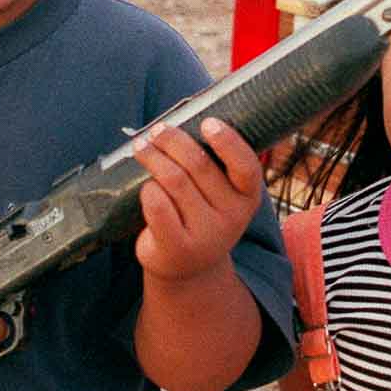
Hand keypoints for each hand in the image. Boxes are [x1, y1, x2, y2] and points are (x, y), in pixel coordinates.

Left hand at [131, 117, 263, 285]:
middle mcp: (232, 218)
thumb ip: (212, 166)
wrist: (188, 268)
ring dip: (154, 158)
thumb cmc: (200, 216)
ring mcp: (206, 235)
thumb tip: (181, 122)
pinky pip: (158, 206)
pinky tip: (145, 186)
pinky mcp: (178, 248)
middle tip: (158, 130)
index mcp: (248, 198)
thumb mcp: (218, 196)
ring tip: (142, 147)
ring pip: (174, 181)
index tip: (208, 122)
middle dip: (173, 141)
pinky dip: (148, 190)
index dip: (228, 142)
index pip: (246, 167)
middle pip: (199, 166)